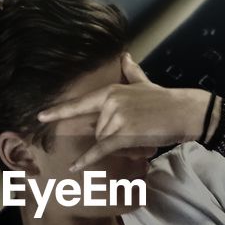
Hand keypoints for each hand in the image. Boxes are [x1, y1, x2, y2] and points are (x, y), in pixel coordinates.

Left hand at [36, 52, 208, 171]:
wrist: (184, 111)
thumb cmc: (164, 100)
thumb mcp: (144, 83)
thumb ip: (131, 72)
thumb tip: (125, 56)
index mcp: (111, 92)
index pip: (80, 103)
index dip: (59, 110)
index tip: (40, 116)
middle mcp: (110, 103)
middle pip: (96, 130)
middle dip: (112, 136)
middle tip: (136, 132)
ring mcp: (116, 118)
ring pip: (103, 141)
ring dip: (119, 145)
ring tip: (140, 138)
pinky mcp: (124, 134)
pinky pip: (101, 149)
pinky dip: (87, 160)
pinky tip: (73, 167)